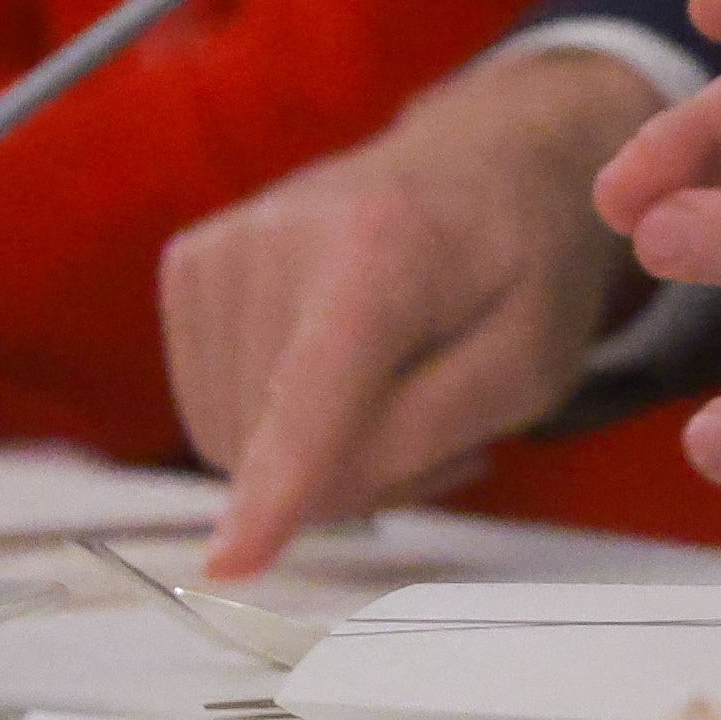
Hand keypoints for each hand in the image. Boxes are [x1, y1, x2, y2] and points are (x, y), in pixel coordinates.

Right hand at [164, 44, 668, 578]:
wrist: (490, 155)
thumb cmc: (527, 264)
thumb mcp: (531, 363)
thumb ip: (422, 434)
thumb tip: (293, 505)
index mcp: (384, 250)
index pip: (314, 393)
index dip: (276, 487)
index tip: (229, 563)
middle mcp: (278, 236)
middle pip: (264, 442)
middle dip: (341, 471)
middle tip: (433, 426)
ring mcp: (219, 247)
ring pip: (224, 436)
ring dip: (307, 450)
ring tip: (395, 386)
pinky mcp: (189, 264)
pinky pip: (207, 402)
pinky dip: (270, 416)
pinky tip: (341, 368)